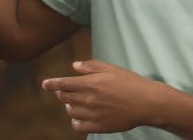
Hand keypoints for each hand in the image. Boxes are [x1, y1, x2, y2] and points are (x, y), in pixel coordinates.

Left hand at [41, 60, 171, 133]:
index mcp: (92, 83)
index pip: (64, 84)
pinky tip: (81, 116)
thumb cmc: (131, 82)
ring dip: (70, 105)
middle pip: (65, 97)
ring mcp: (94, 114)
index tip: (45, 84)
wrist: (147, 102)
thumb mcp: (112, 69)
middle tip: (70, 89)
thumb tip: (75, 66)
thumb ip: (91, 66)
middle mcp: (90, 99)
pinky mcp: (99, 126)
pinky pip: (78, 126)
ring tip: (79, 101)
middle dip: (63, 92)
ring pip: (70, 111)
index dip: (52, 84)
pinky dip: (76, 121)